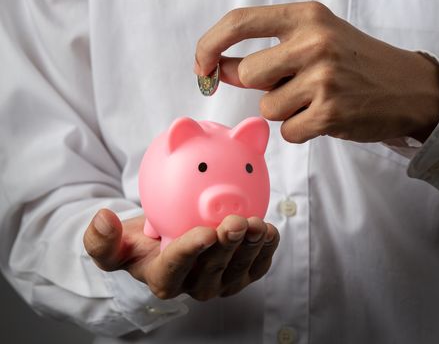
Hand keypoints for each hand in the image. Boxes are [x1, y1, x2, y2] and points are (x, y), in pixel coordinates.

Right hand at [83, 209, 278, 299]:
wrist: (168, 241)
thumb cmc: (142, 242)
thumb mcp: (114, 243)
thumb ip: (101, 239)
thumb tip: (103, 219)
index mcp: (163, 279)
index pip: (176, 268)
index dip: (191, 252)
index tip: (205, 232)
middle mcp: (193, 286)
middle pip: (213, 270)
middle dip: (227, 247)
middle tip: (237, 222)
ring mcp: (220, 283)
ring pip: (239, 269)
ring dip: (251, 247)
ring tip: (258, 225)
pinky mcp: (240, 276)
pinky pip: (256, 267)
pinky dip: (266, 251)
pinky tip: (269, 232)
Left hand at [195, 1, 438, 142]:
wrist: (410, 88)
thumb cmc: (359, 63)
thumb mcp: (318, 41)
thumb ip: (271, 52)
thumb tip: (222, 70)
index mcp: (306, 17)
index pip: (239, 23)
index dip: (209, 45)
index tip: (203, 66)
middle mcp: (313, 42)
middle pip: (249, 75)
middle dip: (263, 88)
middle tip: (295, 87)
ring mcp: (323, 78)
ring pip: (268, 108)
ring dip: (286, 111)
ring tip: (319, 101)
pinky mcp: (331, 113)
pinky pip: (289, 132)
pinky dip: (302, 131)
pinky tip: (327, 118)